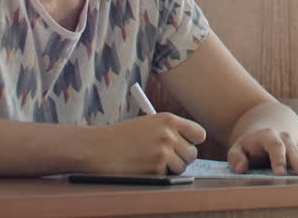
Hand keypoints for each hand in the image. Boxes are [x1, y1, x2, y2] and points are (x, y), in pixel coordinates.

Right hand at [87, 113, 205, 174]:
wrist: (98, 147)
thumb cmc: (121, 135)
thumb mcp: (148, 123)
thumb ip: (169, 130)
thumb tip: (188, 143)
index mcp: (169, 120)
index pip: (199, 134)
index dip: (193, 141)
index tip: (186, 145)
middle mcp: (169, 135)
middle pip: (192, 154)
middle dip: (182, 158)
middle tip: (167, 157)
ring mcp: (163, 153)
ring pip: (182, 167)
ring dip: (171, 168)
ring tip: (153, 162)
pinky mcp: (156, 169)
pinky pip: (167, 176)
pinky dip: (157, 175)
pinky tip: (143, 166)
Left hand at [226, 128, 297, 176]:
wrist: (266, 132)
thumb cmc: (249, 146)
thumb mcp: (237, 148)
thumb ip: (236, 158)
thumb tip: (241, 169)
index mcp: (268, 136)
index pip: (275, 147)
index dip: (278, 160)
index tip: (280, 175)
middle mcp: (285, 137)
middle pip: (294, 150)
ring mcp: (295, 143)